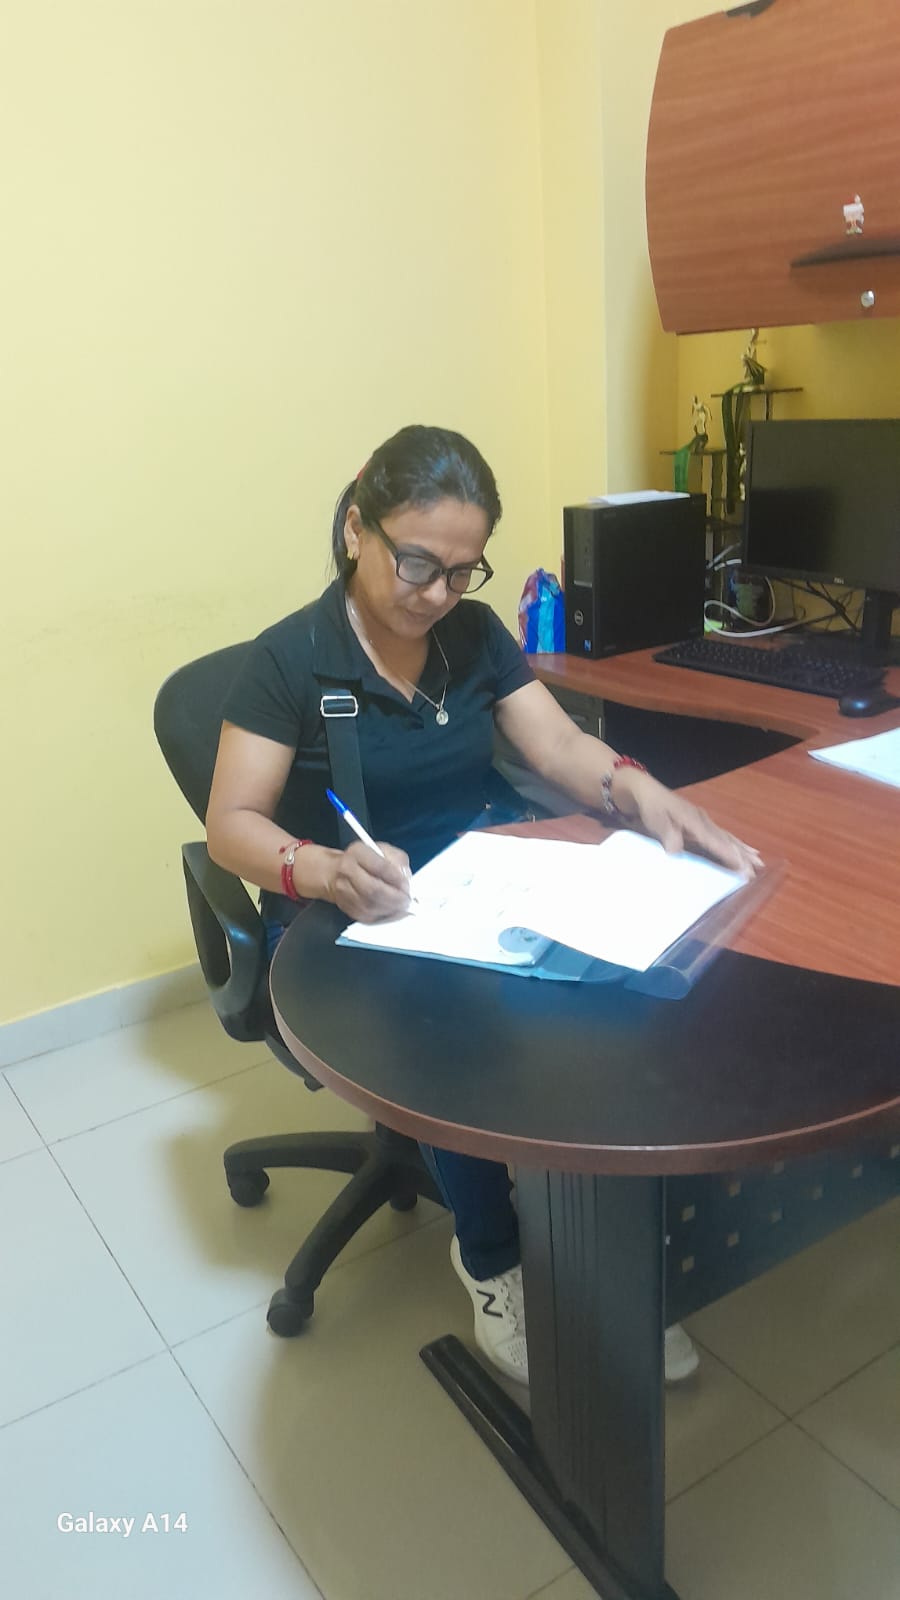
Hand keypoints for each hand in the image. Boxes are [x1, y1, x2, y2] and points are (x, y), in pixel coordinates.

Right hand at [327, 840, 412, 921]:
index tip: (407, 886)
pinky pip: (366, 916)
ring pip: (370, 906)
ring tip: (401, 907)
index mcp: (358, 852)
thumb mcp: (385, 851)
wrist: (338, 872)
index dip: (397, 879)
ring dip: (390, 909)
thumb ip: (398, 862)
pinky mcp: (345, 906)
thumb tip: (405, 881)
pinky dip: (383, 916)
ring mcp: (343, 890)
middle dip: (394, 898)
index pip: (380, 867)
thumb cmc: (366, 860)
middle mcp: (347, 870)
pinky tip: (392, 912)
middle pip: (373, 890)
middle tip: (407, 900)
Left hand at [612, 770, 762, 875]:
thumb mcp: (656, 821)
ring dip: (743, 851)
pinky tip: (747, 849)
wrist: (646, 791)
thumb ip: (667, 835)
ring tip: (758, 863)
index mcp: (693, 821)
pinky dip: (737, 844)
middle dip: (741, 856)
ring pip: (728, 838)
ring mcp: (705, 822)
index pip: (713, 841)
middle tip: (754, 872)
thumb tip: (676, 851)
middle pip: (726, 840)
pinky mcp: (703, 824)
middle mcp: (704, 821)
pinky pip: (724, 835)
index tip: (741, 867)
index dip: (727, 854)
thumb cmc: (651, 808)